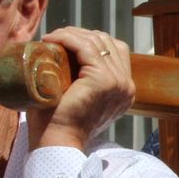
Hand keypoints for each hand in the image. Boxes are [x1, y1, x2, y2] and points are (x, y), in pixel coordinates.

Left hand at [27, 27, 135, 150]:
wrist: (57, 142)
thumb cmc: (60, 122)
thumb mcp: (80, 97)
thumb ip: (85, 82)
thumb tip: (67, 60)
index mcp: (124, 90)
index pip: (114, 50)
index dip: (90, 40)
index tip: (64, 41)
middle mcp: (126, 85)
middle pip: (107, 42)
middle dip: (80, 34)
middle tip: (56, 38)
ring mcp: (117, 82)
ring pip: (97, 42)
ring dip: (72, 34)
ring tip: (52, 38)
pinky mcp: (103, 80)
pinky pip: (86, 48)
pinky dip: (68, 39)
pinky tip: (52, 39)